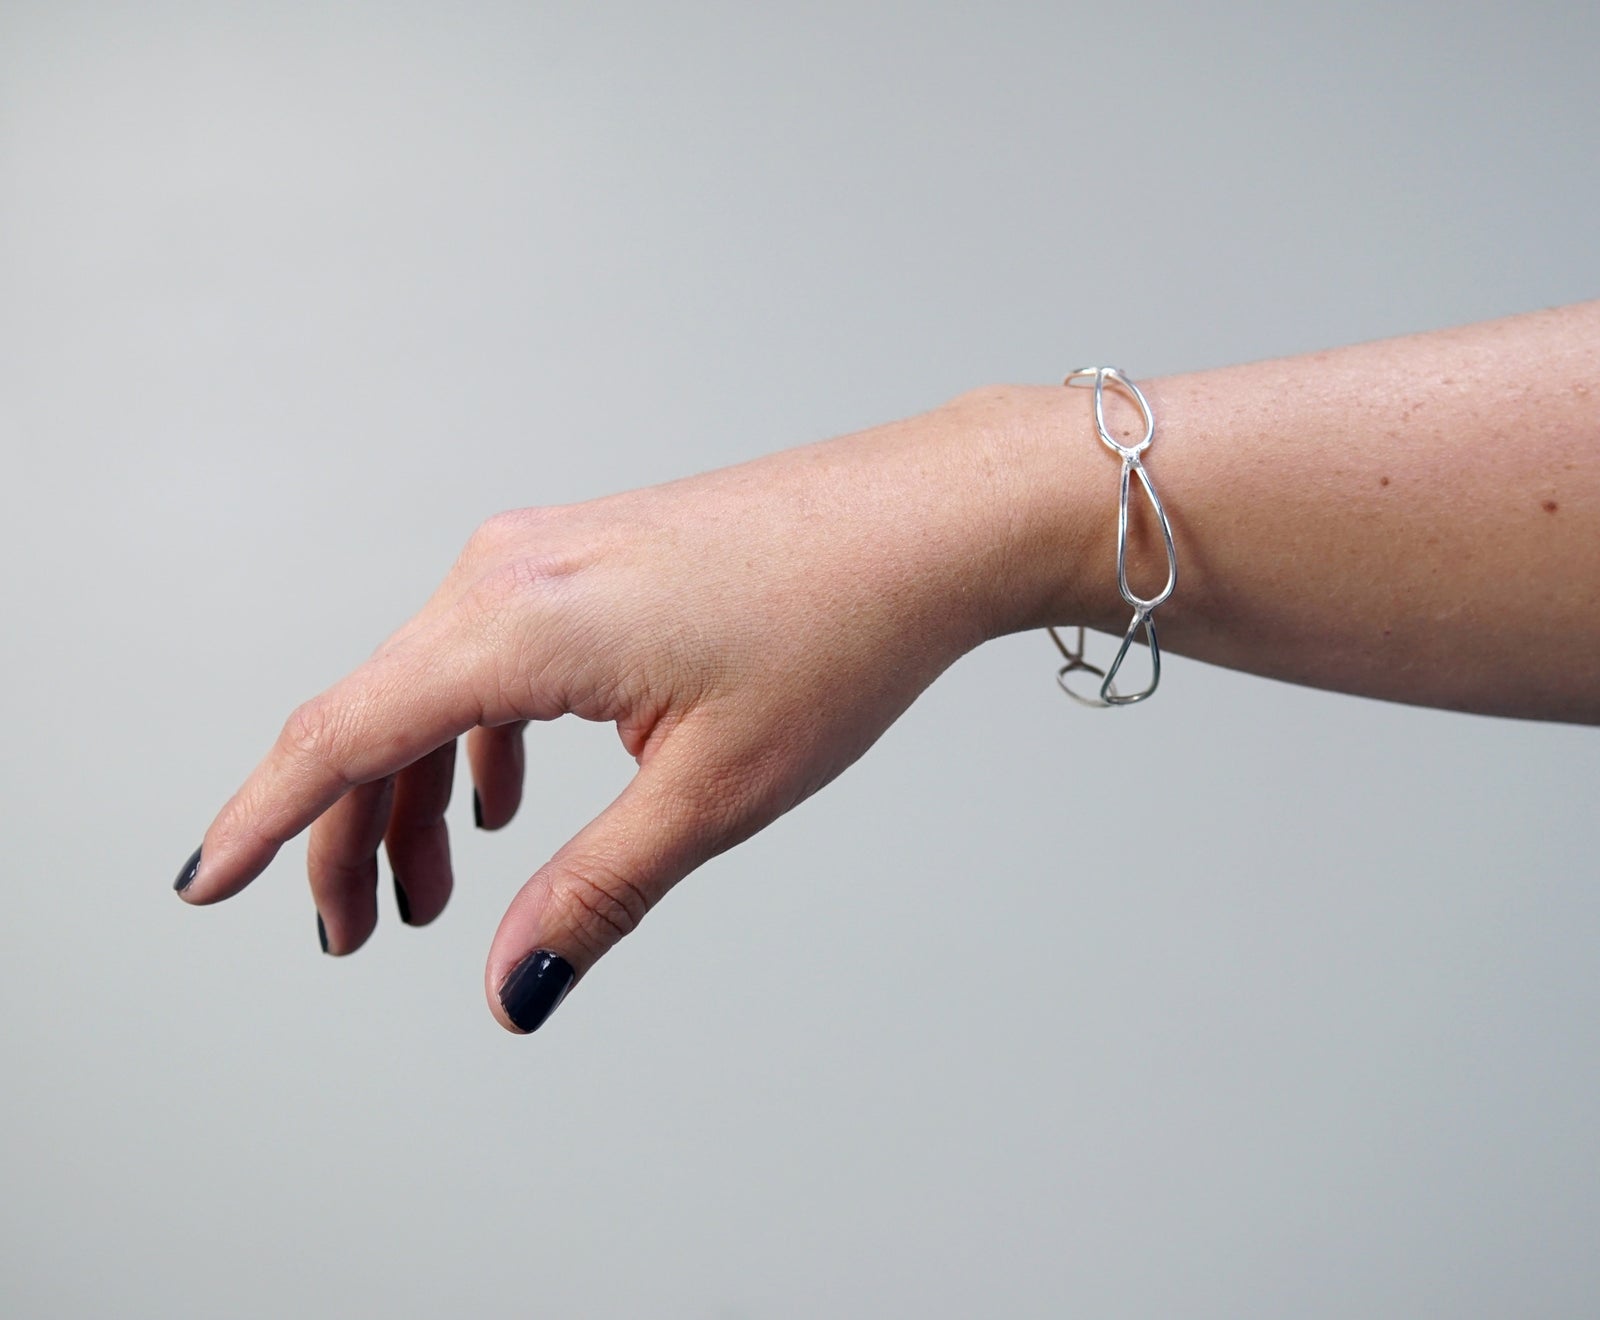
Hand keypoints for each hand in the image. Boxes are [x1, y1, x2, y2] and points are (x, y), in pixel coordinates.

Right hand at [173, 389, 1067, 1031]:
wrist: (927, 521)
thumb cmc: (841, 633)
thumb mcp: (712, 790)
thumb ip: (595, 889)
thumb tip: (511, 988)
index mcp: (519, 623)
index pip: (343, 734)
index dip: (264, 821)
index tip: (206, 886)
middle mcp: (507, 570)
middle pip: (376, 717)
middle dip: (349, 835)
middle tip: (357, 934)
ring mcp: (545, 552)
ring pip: (431, 689)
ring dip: (415, 791)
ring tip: (432, 892)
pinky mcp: (585, 556)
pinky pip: (489, 657)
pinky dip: (475, 739)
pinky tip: (501, 799)